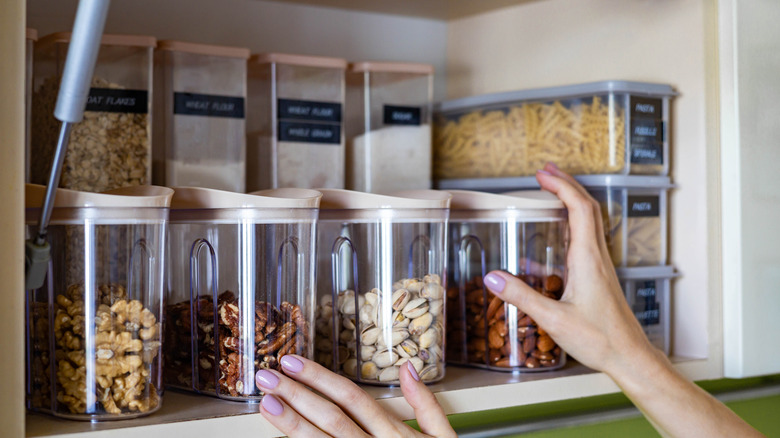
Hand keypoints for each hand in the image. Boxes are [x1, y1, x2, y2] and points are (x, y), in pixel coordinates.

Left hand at [255, 355, 455, 437]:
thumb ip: (427, 404)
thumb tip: (408, 367)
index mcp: (394, 436)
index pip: (352, 398)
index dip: (321, 379)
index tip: (293, 363)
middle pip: (332, 418)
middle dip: (297, 395)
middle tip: (268, 377)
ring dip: (292, 424)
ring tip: (267, 403)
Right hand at [483, 162, 652, 375]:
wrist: (629, 356)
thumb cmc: (599, 339)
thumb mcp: (553, 319)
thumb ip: (521, 296)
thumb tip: (492, 277)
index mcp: (588, 259)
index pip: (579, 208)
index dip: (561, 186)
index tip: (541, 175)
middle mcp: (598, 257)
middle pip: (588, 207)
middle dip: (567, 184)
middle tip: (545, 172)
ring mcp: (601, 266)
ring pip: (590, 222)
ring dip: (572, 201)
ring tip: (551, 193)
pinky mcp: (599, 277)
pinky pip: (586, 241)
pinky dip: (570, 227)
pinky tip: (551, 242)